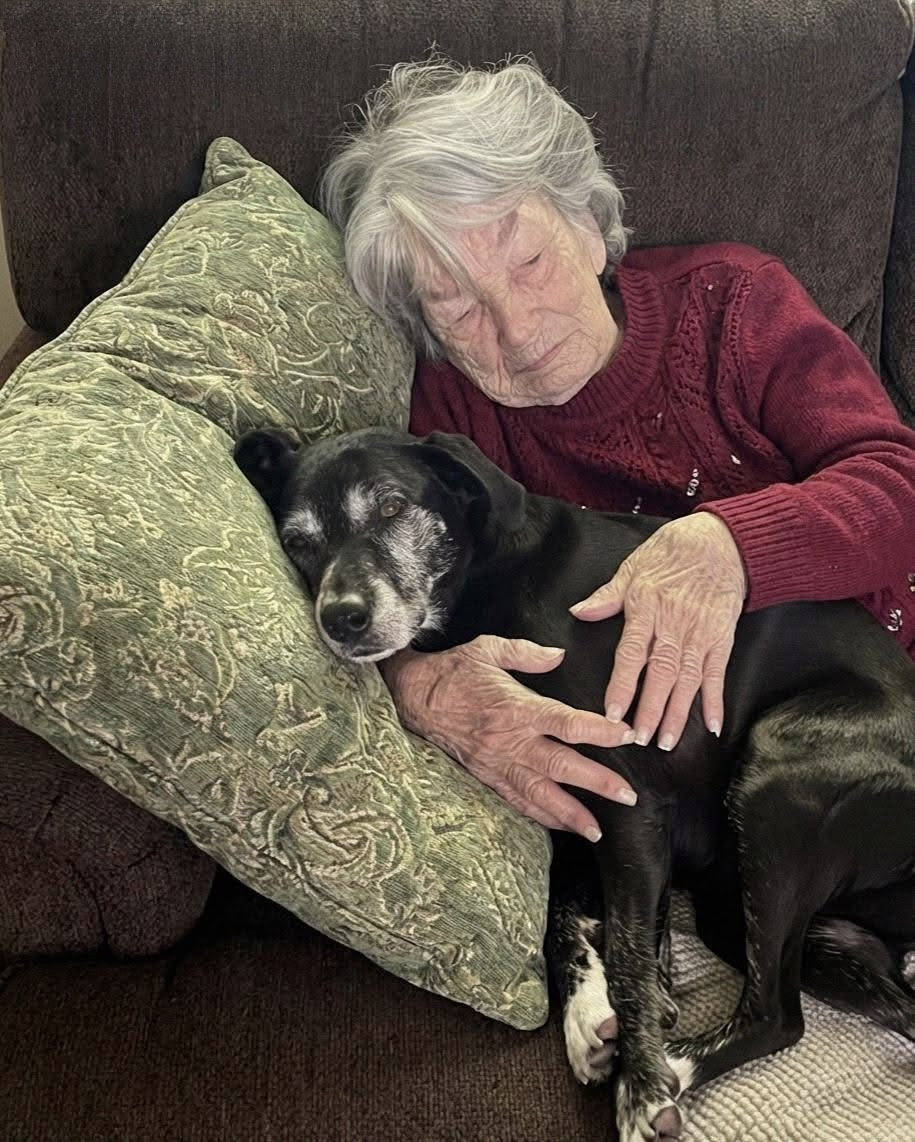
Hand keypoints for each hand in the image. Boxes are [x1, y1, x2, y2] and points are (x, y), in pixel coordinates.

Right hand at [379, 635, 637, 840]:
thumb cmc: (453, 671)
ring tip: (597, 830)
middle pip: (562, 766)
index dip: (600, 731)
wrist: (414, 697)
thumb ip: (528, 652)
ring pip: (540, 794)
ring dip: (571, 814)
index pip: (568, 723)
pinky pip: (517, 802)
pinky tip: (561, 826)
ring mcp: (498, 763)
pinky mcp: (487, 776)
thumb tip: (559, 656)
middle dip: (598, 782)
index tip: (627, 736)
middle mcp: (511, 741)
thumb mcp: (489, 649)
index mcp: (517, 708)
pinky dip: (540, 817)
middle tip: (628, 796)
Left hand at [570, 513, 746, 750]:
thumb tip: (579, 612)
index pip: (632, 653)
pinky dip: (716, 700)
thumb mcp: (633, 567)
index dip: (623, 685)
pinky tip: (713, 726)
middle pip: (661, 673)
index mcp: (647, 608)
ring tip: (667, 742)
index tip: (613, 712)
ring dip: (678, 713)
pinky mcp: (723, 637)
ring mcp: (701, 633)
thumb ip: (607, 596)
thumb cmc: (672, 552)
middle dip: (651, 710)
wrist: (721, 541)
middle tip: (639, 739)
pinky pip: (718, 674)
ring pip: (688, 680)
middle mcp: (675, 625)